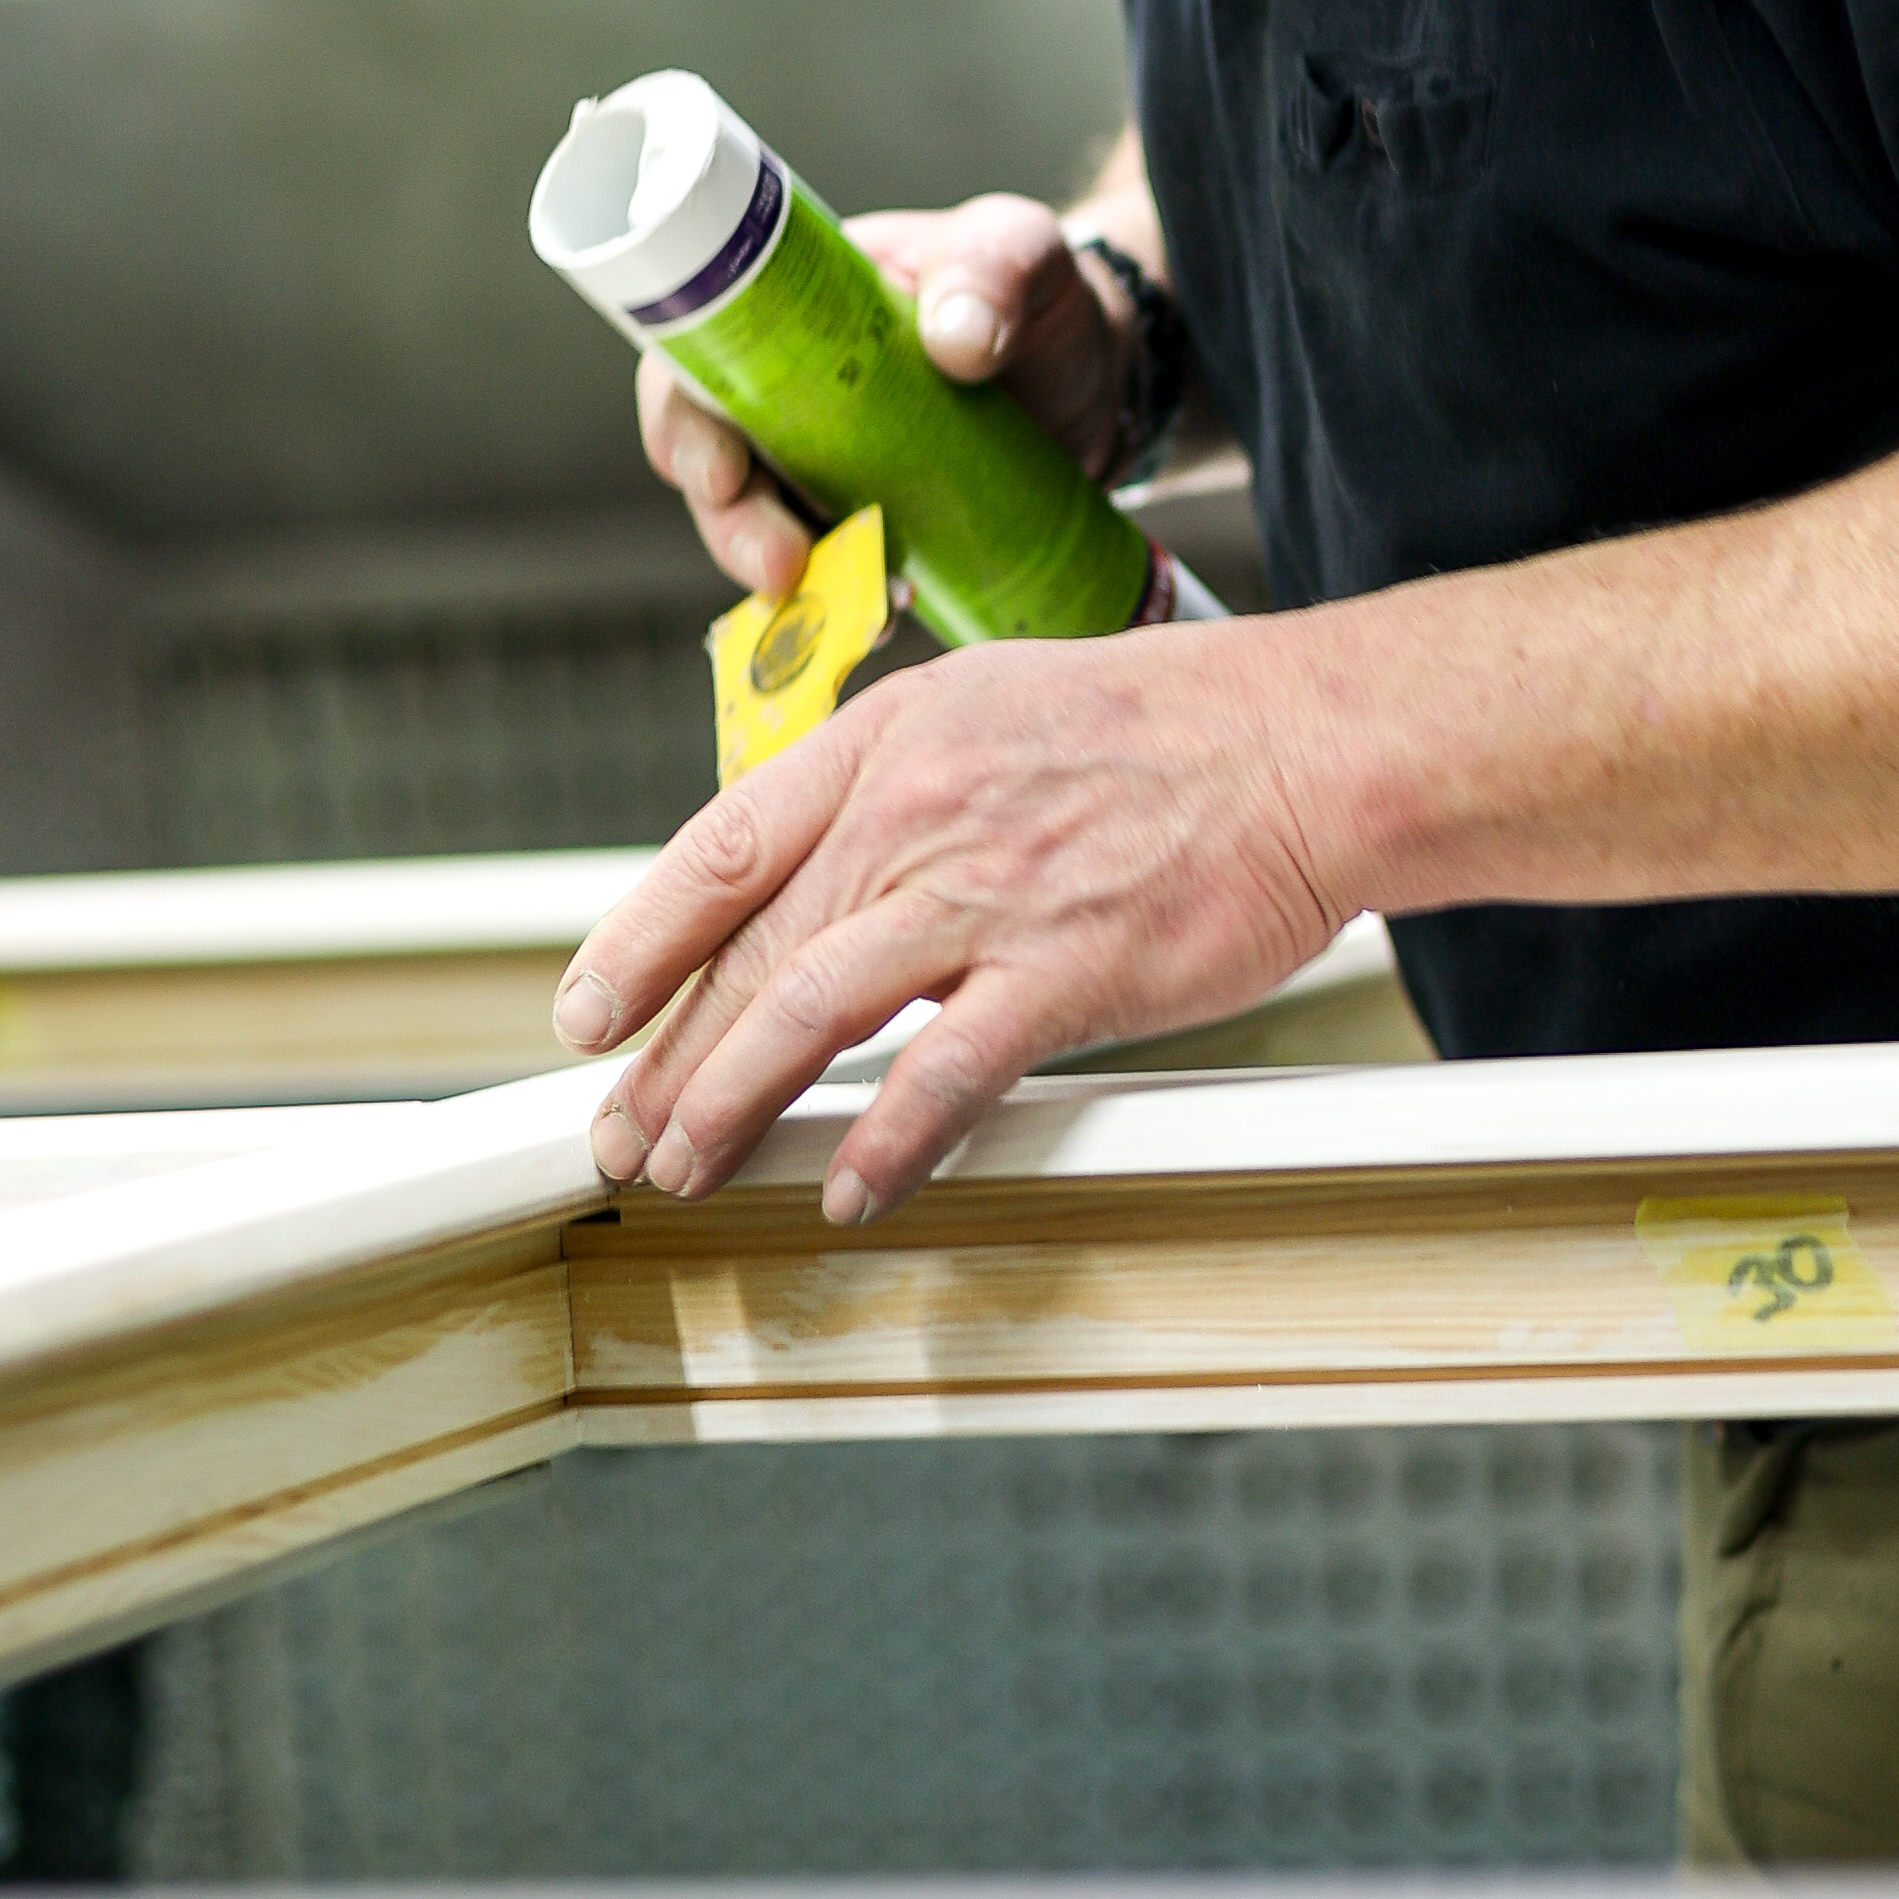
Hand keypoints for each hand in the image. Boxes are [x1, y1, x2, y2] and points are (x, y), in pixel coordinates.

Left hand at [554, 615, 1344, 1221]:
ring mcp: (986, 893)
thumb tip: (821, 870)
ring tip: (689, 1168)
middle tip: (623, 1133)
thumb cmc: (1173, 731)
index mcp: (889, 742)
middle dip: (667, 1057)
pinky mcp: (1065, 971)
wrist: (1309, 744)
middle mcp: (916, 813)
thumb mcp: (994, 708)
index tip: (588, 1010)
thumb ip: (898, 788)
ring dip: (732, 1102)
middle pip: (751, 950)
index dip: (639, 938)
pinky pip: (944, 1073)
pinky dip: (886, 1142)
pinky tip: (845, 1190)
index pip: (721, 847)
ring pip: (809, 1010)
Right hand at [633, 193, 1135, 599]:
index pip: (696, 364)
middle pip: (715, 466)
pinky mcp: (870, 528)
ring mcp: (824, 471)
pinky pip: (828, 574)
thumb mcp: (1022, 250)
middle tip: (779, 562)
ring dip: (786, 578)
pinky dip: (841, 604)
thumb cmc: (1041, 296)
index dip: (683, 422)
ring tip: (854, 602)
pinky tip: (882, 619)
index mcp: (791, 315)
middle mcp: (787, 398)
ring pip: (762, 533)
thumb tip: (957, 337)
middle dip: (730, 525)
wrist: (1100, 379)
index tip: (719, 471)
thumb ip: (995, 267)